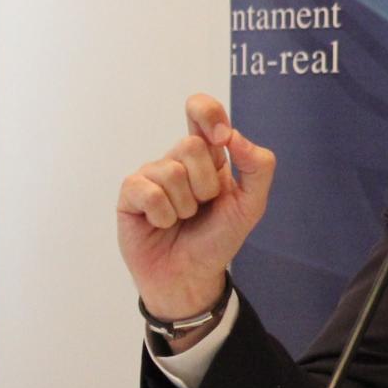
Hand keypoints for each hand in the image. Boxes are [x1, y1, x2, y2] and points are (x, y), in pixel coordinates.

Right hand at [116, 95, 275, 330]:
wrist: (192, 277)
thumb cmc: (218, 238)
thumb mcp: (251, 205)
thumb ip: (257, 167)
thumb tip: (234, 136)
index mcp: (208, 154)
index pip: (202, 111)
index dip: (209, 114)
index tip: (221, 137)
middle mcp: (177, 159)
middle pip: (190, 145)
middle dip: (205, 184)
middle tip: (202, 206)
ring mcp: (151, 175)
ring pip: (171, 172)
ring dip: (185, 206)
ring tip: (182, 219)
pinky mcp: (130, 194)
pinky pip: (150, 193)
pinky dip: (164, 216)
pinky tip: (162, 224)